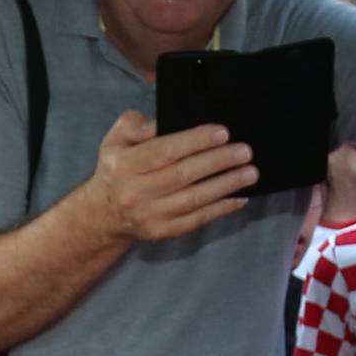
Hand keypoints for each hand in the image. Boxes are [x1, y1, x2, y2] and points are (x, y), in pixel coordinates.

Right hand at [83, 111, 257, 247]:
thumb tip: (160, 123)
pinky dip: (221, 208)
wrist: (104, 214)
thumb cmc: (117, 170)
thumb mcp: (114, 141)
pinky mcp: (164, 232)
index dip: (195, 141)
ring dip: (226, 185)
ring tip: (250, 173)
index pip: (164, 151)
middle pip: (184, 174)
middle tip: (245, 152)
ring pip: (195, 198)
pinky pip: (198, 219)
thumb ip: (133, 126)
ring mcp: (152, 215)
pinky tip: (240, 197)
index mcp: (125, 165)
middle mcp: (137, 191)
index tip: (222, 133)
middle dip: (218, 162)